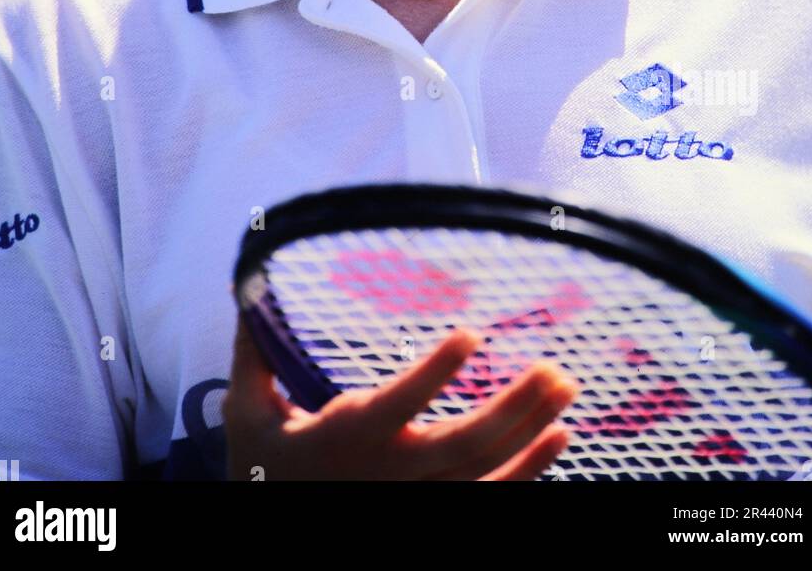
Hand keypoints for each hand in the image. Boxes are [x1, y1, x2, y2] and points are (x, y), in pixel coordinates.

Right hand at [223, 311, 579, 480]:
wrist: (275, 525)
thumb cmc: (262, 461)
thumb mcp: (246, 408)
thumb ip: (253, 350)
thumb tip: (246, 287)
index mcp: (346, 437)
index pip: (398, 404)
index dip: (435, 372)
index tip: (471, 333)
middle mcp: (389, 473)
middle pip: (463, 445)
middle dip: (513, 407)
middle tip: (553, 367)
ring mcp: (418, 499)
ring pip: (486, 471)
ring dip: (531, 429)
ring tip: (566, 386)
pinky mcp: (436, 512)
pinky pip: (492, 498)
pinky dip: (531, 471)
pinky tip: (559, 436)